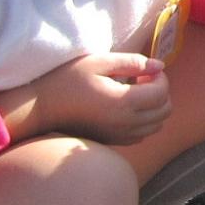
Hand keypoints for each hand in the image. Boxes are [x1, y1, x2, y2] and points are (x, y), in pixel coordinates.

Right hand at [1, 52, 173, 146]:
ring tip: (134, 93)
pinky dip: (144, 121)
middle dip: (161, 92)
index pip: (162, 93)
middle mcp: (125, 124)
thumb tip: (158, 65)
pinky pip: (141, 135)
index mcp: (123, 102)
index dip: (160, 78)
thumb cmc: (66, 79)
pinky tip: (126, 107)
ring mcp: (119, 136)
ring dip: (154, 108)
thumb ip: (132, 63)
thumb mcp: (98, 62)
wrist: (39, 108)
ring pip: (156, 125)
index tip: (146, 69)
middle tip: (142, 79)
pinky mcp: (112, 142)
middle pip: (165, 112)